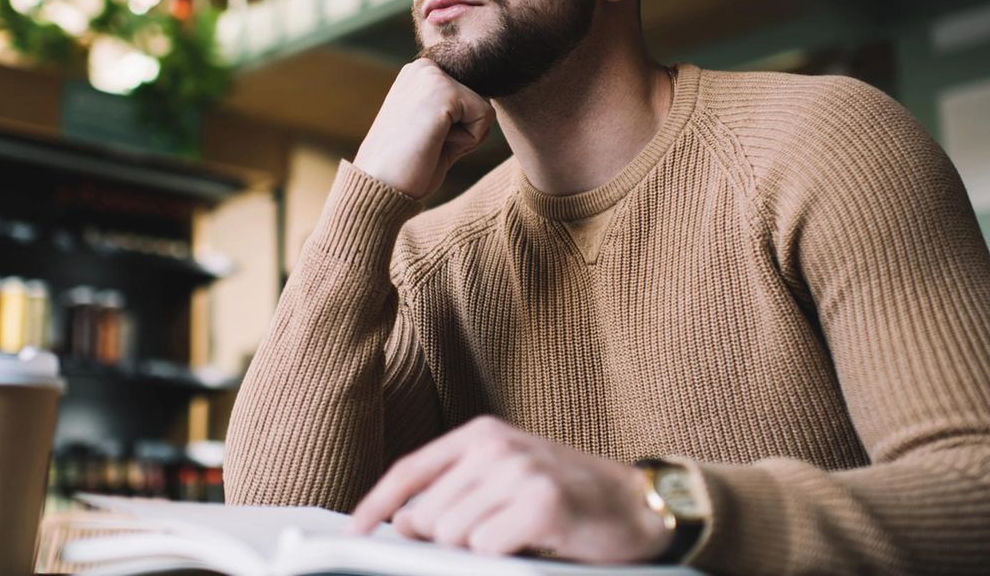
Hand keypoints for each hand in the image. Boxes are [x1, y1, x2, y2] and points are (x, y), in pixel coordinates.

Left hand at [345, 416, 669, 562]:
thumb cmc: (566, 496)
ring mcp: (518, 471)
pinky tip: (531, 542)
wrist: (635, 505)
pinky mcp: (540, 503)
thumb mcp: (505, 480)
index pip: (409, 470)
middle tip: (490, 537)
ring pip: (452, 536)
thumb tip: (402, 522)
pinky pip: (487, 548)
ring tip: (515, 536)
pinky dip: (504, 556)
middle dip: (445, 541)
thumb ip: (454, 493)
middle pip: (425, 515)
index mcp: (481, 435)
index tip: (353, 532)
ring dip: (479, 550)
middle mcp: (495, 446)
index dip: (375, 505)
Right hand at [353, 58, 494, 199]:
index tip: (424, 140)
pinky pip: (485, 118)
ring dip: (464, 137)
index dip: (457, 129)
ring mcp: (433, 75)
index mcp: (419, 74)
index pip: (470, 98)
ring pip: (484, 110)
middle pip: (480, 102)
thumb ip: (455, 112)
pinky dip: (468, 141)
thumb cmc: (405, 167)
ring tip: (428, 143)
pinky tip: (434, 143)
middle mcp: (424, 67)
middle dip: (463, 132)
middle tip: (426, 144)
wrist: (380, 186)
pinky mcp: (444, 90)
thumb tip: (486, 105)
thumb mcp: (431, 128)